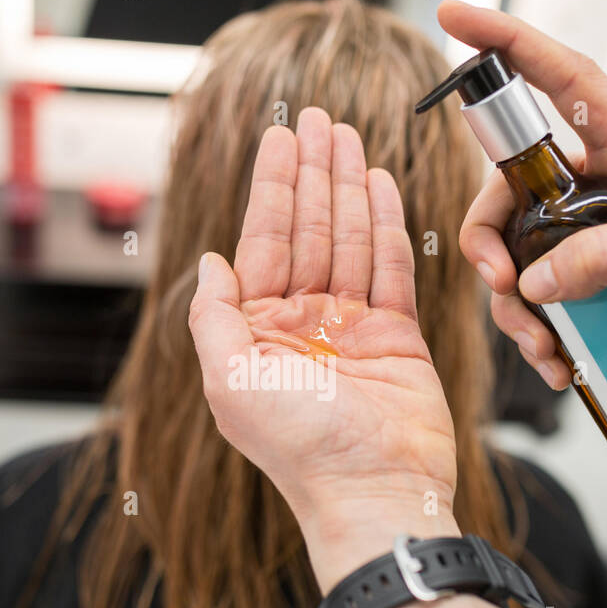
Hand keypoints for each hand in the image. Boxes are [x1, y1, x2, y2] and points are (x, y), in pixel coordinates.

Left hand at [188, 108, 459, 589]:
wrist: (373, 489)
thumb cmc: (298, 447)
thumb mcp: (228, 380)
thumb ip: (214, 317)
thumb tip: (208, 261)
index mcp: (258, 331)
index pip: (263, 242)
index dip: (272, 188)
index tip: (280, 137)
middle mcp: (303, 323)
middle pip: (308, 231)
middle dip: (311, 173)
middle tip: (318, 117)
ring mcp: (352, 327)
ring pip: (349, 240)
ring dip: (347, 186)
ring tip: (348, 134)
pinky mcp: (398, 336)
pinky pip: (391, 268)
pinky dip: (386, 225)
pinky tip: (379, 183)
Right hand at [437, 0, 606, 387]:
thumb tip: (536, 278)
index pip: (564, 81)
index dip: (509, 43)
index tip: (457, 19)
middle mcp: (603, 186)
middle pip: (510, 187)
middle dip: (488, 237)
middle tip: (503, 284)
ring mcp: (595, 233)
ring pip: (518, 252)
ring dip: (514, 306)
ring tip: (544, 350)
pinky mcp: (596, 277)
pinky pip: (542, 296)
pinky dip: (538, 331)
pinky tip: (559, 363)